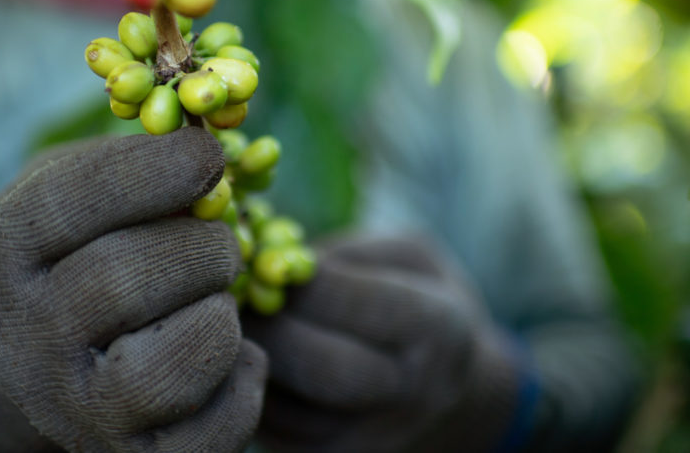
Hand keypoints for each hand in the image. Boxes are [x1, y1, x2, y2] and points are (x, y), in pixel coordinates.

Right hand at [0, 128, 266, 452]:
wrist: (22, 374)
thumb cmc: (64, 259)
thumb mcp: (60, 197)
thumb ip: (121, 168)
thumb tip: (211, 151)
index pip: (72, 201)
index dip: (155, 170)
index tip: (208, 154)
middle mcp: (23, 341)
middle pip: (132, 278)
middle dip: (203, 245)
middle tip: (218, 237)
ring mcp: (74, 411)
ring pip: (181, 359)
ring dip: (221, 313)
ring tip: (210, 296)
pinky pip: (220, 424)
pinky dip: (244, 376)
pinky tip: (225, 350)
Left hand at [244, 235, 521, 452]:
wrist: (452, 389)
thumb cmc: (420, 302)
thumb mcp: (408, 257)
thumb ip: (348, 255)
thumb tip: (271, 261)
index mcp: (439, 330)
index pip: (354, 303)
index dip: (300, 279)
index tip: (269, 257)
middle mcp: (413, 395)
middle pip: (320, 367)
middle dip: (268, 325)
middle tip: (237, 295)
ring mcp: (375, 440)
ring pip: (288, 409)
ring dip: (250, 360)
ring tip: (236, 324)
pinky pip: (275, 431)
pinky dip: (251, 392)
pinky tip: (251, 358)